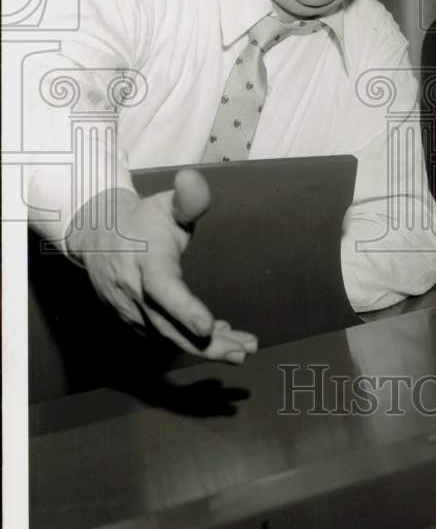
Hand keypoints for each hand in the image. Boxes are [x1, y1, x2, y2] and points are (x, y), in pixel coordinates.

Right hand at [66, 169, 257, 363]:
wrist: (99, 237)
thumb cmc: (143, 220)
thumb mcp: (166, 204)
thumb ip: (188, 197)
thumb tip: (194, 177)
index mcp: (147, 260)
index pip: (163, 288)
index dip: (184, 309)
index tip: (207, 326)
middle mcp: (134, 291)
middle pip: (170, 326)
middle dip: (207, 344)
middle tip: (244, 351)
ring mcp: (130, 311)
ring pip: (169, 337)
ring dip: (205, 347)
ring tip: (242, 348)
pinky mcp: (132, 321)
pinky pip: (163, 337)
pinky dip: (189, 341)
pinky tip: (218, 337)